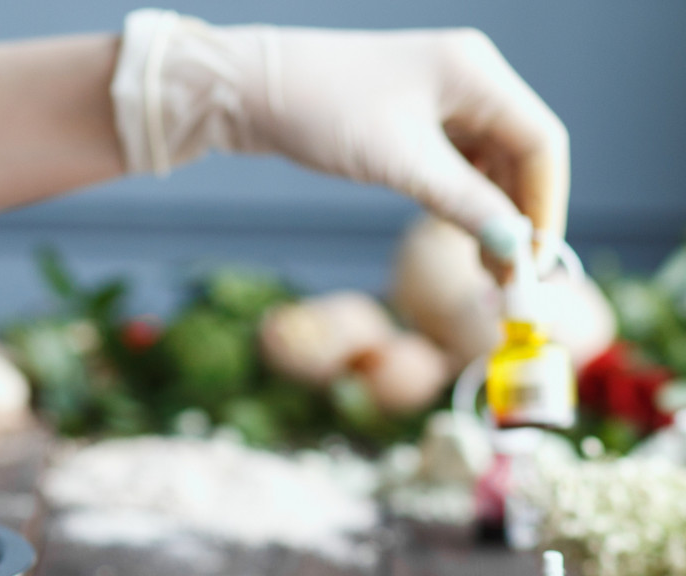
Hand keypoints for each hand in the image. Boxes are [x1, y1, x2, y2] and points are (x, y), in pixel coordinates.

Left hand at [113, 13, 568, 248]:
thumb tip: (514, 245)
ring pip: (491, 162)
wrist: (254, 92)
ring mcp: (442, 96)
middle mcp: (468, 78)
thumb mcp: (399, 164)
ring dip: (492, 214)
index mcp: (475, 72)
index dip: (545, 206)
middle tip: (511, 278)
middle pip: (521, 154)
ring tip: (486, 268)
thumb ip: (462, 202)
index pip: (541, 142)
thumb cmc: (321, 112)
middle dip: (520, 216)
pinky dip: (464, 200)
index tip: (535, 262)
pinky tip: (459, 233)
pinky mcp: (415, 117)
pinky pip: (459, 162)